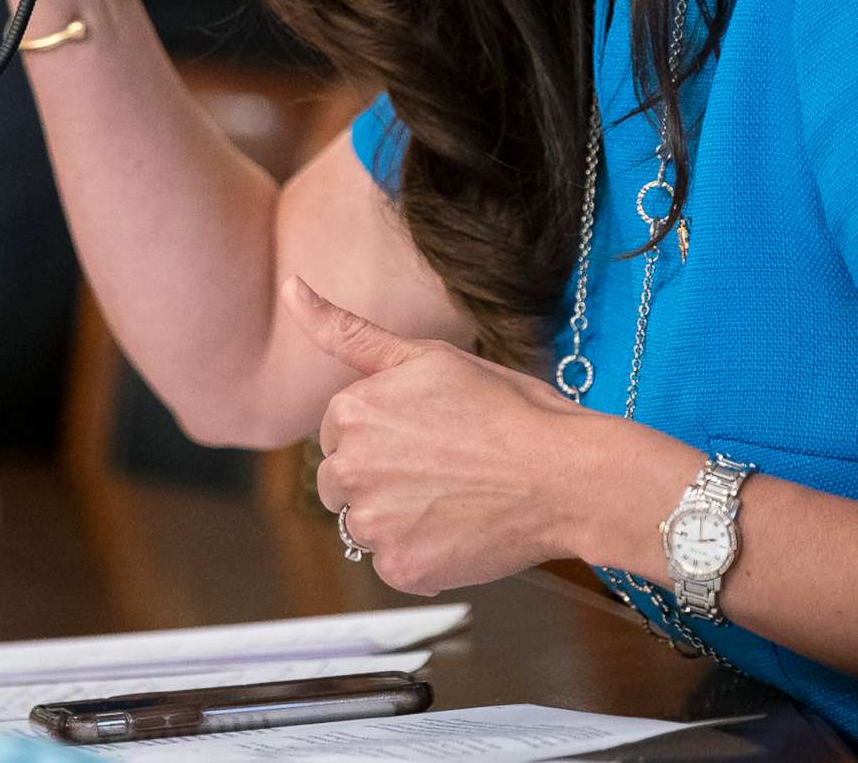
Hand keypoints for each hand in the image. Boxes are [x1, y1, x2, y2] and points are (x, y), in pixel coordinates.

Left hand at [283, 275, 652, 594]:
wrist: (567, 475)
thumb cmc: (506, 410)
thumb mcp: (425, 355)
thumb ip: (346, 331)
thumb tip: (290, 288)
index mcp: (351, 412)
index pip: (340, 434)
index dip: (386, 433)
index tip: (428, 432)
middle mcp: (350, 469)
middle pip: (341, 483)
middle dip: (380, 477)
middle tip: (443, 467)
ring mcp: (375, 524)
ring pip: (365, 526)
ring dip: (398, 519)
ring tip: (454, 499)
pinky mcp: (401, 568)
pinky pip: (393, 565)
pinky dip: (422, 555)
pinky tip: (460, 530)